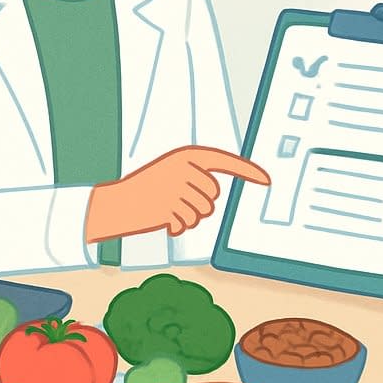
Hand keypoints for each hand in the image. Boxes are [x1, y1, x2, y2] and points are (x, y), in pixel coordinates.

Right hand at [85, 146, 269, 241]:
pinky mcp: (168, 207)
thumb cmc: (147, 189)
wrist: (115, 202)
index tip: (267, 180)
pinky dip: (176, 227)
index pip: (225, 161)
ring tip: (168, 209)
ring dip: (188, 217)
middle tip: (176, 201)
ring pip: (203, 212)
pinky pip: (187, 224)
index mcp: (187, 155)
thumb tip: (217, 194)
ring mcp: (176, 187)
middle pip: (213, 197)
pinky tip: (161, 219)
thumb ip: (195, 178)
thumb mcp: (172, 174)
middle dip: (199, 205)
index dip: (248, 171)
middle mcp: (184, 168)